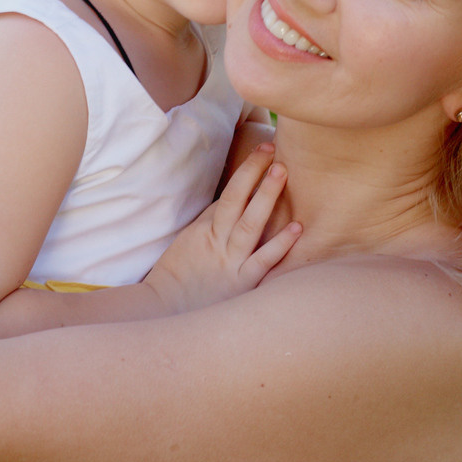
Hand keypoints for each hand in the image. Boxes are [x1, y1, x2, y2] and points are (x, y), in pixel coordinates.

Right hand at [142, 146, 299, 314]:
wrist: (164, 313)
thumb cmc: (178, 280)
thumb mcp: (190, 244)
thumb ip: (210, 223)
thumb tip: (229, 201)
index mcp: (204, 230)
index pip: (229, 194)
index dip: (247, 171)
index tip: (264, 150)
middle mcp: (218, 242)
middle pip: (237, 200)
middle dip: (255, 172)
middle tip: (272, 149)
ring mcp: (231, 262)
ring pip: (250, 223)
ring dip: (266, 196)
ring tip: (282, 172)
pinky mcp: (242, 285)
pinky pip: (263, 261)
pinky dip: (279, 244)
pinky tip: (296, 227)